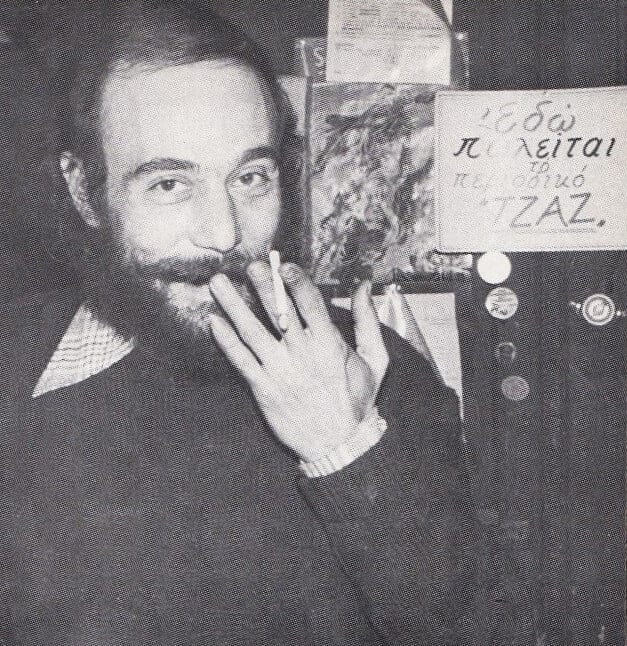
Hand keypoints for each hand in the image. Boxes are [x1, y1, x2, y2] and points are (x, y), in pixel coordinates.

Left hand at [208, 262, 388, 461]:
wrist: (339, 444)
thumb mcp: (376, 360)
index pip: (311, 304)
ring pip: (252, 332)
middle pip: (278, 313)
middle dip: (263, 286)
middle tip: (250, 266)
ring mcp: (279, 372)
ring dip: (234, 305)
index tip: (284, 266)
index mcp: (329, 345)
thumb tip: (364, 286)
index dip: (296, 283)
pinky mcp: (263, 389)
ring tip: (218, 284)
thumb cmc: (358, 400)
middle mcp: (302, 354)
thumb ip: (368, 321)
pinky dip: (226, 341)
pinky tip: (214, 322)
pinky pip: (240, 361)